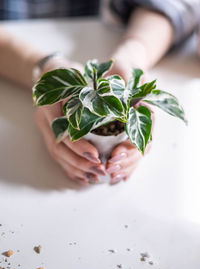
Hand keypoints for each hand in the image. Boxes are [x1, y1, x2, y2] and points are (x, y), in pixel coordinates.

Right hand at [34, 59, 105, 184]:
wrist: (50, 74)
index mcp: (50, 103)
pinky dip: (69, 168)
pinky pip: (56, 156)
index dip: (79, 146)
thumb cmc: (70, 73)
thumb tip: (123, 106)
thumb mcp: (81, 77)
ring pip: (57, 155)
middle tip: (99, 171)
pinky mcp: (48, 135)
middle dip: (79, 162)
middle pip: (59, 147)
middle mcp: (44, 118)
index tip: (96, 156)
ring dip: (76, 168)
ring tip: (94, 177)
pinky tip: (82, 177)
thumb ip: (94, 91)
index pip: (63, 130)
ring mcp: (44, 128)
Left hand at [106, 52, 153, 182]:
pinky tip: (117, 176)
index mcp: (146, 110)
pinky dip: (125, 166)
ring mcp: (138, 130)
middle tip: (109, 168)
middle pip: (142, 148)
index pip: (144, 133)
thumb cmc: (120, 71)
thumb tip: (123, 99)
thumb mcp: (122, 70)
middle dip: (126, 162)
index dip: (131, 147)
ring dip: (125, 167)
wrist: (120, 72)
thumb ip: (124, 81)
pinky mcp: (128, 135)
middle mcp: (144, 123)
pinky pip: (130, 154)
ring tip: (110, 175)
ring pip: (137, 154)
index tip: (115, 155)